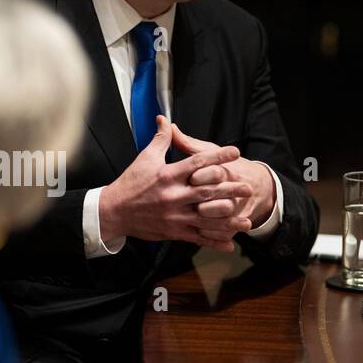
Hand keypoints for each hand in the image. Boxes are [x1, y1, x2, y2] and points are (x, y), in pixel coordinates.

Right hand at [98, 116, 255, 250]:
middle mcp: (174, 196)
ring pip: (207, 219)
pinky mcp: (173, 231)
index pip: (198, 163)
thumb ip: (160, 139)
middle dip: (230, 190)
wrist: (114, 211)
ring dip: (229, 221)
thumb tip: (165, 119)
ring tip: (247, 221)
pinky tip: (229, 243)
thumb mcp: (145, 158)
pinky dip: (214, 241)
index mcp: (168, 175)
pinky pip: (198, 237)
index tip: (234, 152)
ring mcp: (175, 216)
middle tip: (248, 188)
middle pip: (208, 192)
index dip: (218, 157)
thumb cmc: (130, 184)